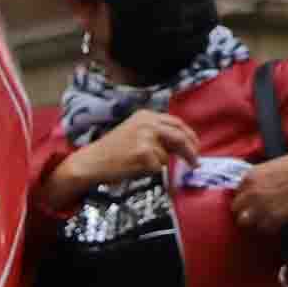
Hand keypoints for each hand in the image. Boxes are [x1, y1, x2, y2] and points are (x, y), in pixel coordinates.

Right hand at [48, 107, 198, 205]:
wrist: (92, 161)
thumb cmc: (112, 151)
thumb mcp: (134, 132)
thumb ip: (156, 134)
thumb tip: (182, 146)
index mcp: (146, 116)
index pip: (177, 123)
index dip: (189, 136)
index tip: (195, 147)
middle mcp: (148, 123)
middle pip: (180, 136)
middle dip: (190, 151)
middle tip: (195, 163)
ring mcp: (146, 138)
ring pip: (167, 155)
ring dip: (158, 164)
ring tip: (139, 164)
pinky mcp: (144, 154)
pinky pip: (158, 167)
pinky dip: (150, 171)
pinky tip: (134, 168)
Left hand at [230, 145, 287, 237]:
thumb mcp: (271, 168)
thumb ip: (257, 181)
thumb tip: (250, 194)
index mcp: (249, 177)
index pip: (236, 195)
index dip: (246, 200)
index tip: (254, 202)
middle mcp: (251, 193)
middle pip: (236, 210)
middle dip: (246, 211)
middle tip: (260, 212)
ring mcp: (261, 207)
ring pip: (246, 222)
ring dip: (255, 221)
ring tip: (270, 216)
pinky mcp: (274, 218)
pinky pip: (264, 229)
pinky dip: (271, 227)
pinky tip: (281, 218)